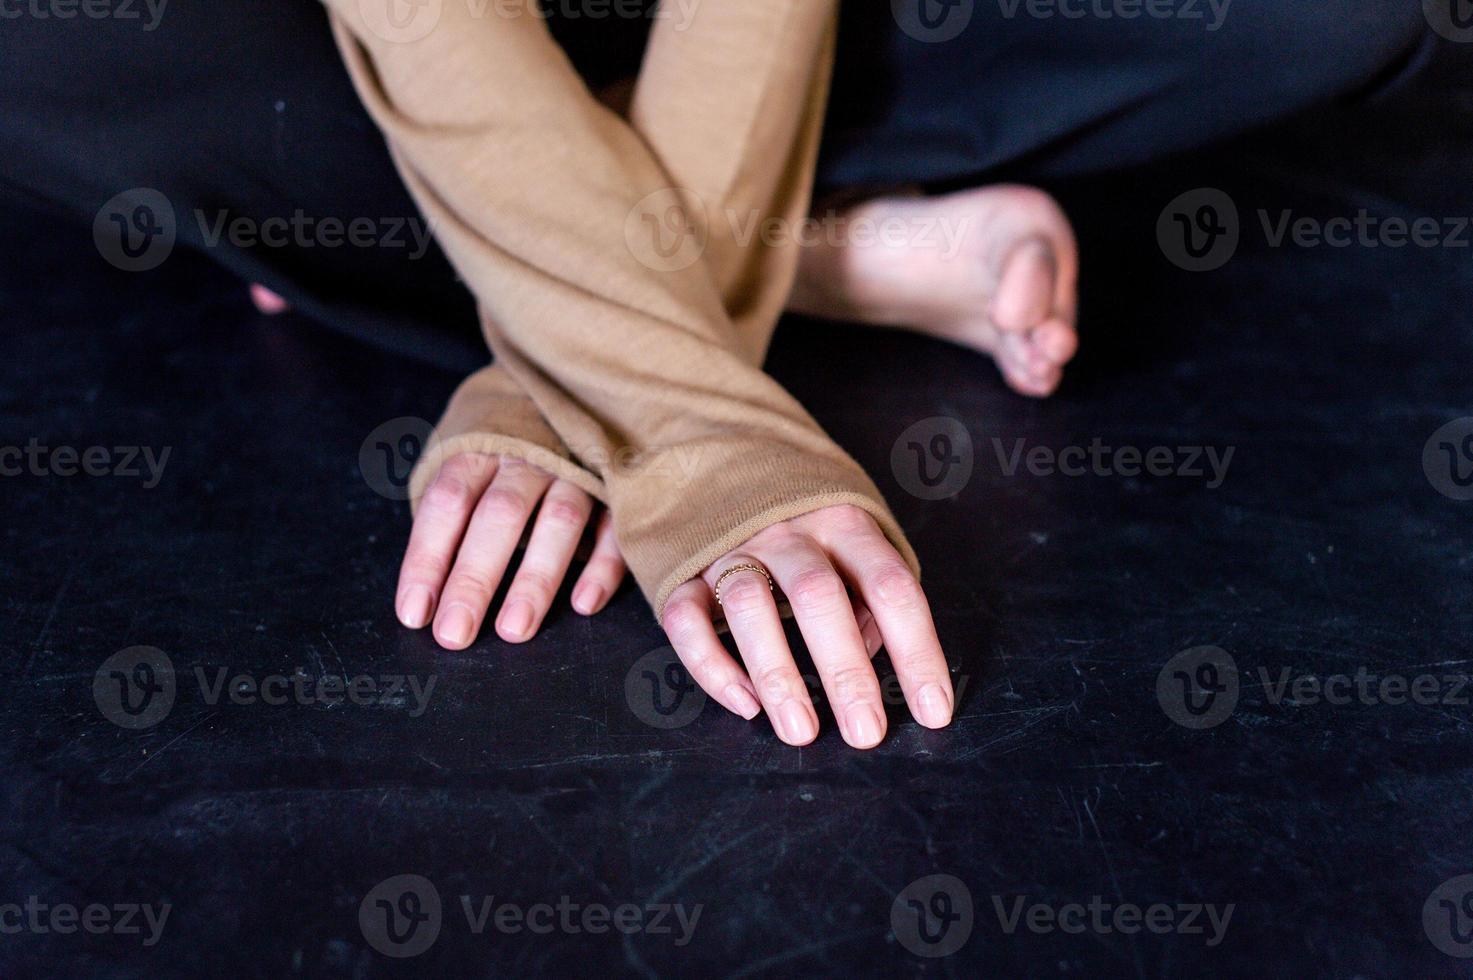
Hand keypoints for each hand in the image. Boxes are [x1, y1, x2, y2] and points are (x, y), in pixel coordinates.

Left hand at [395, 453, 625, 648]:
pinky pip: (614, 528)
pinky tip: (584, 604)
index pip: (448, 502)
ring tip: (514, 630)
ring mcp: (576, 471)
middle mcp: (528, 458)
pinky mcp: (616, 489)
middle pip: (499, 515)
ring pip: (558, 521)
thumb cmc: (499, 453)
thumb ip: (449, 517)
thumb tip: (424, 593)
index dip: (428, 558)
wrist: (564, 397)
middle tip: (455, 634)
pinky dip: (602, 566)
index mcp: (480, 449)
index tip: (414, 613)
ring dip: (536, 578)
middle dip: (475, 578)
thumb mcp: (462, 464)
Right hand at [660, 505, 953, 747]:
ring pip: (750, 605)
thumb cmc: (804, 516)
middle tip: (865, 733)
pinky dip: (712, 666)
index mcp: (842, 520)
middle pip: (819, 596)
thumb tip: (870, 650)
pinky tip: (745, 704)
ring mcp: (730, 547)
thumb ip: (866, 590)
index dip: (917, 649)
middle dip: (845, 672)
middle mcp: (786, 530)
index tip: (933, 709)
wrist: (713, 448)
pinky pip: (688, 619)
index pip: (889, 585)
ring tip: (801, 730)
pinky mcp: (682, 569)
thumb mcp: (850, 534)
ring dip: (777, 673)